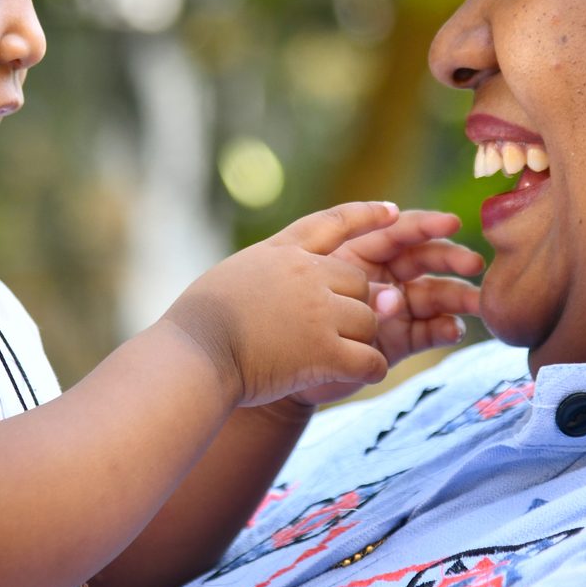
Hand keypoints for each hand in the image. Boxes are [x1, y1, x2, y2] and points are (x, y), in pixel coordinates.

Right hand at [163, 201, 403, 407]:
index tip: (393, 212)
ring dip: (358, 341)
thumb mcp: (234, 277)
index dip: (366, 215)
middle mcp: (307, 274)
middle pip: (359, 283)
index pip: (333, 223)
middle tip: (329, 334)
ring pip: (367, 321)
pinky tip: (361, 374)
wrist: (193, 356)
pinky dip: (370, 370)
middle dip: (353, 307)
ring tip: (330, 359)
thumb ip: (275, 275)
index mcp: (282, 251)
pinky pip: (369, 359)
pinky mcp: (324, 350)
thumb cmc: (199, 326)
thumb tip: (314, 289)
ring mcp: (318, 311)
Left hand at [274, 209, 481, 408]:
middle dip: (449, 259)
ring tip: (475, 302)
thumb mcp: (308, 282)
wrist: (270, 361)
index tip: (452, 223)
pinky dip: (442, 329)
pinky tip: (454, 329)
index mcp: (360, 251)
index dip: (425, 225)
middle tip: (473, 264)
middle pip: (422, 260)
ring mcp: (392, 308)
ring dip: (456, 297)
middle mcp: (382, 275)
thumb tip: (396, 298)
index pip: (397, 233)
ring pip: (432, 294)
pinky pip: (426, 330)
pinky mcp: (397, 340)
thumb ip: (351, 281)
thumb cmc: (281, 313)